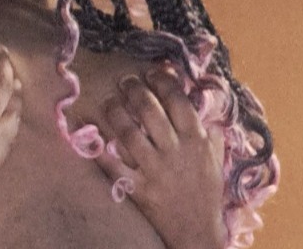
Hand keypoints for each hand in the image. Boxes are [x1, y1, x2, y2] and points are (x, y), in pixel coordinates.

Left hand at [96, 64, 225, 248]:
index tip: (152, 71)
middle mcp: (175, 151)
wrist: (197, 231)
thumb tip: (200, 102)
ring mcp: (155, 170)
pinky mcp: (138, 189)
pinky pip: (113, 164)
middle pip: (149, 111)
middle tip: (125, 80)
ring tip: (109, 100)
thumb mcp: (216, 157)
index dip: (163, 80)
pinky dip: (98, 147)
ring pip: (129, 132)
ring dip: (115, 111)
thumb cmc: (206, 191)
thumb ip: (209, 130)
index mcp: (196, 140)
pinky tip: (87, 132)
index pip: (177, 100)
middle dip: (134, 89)